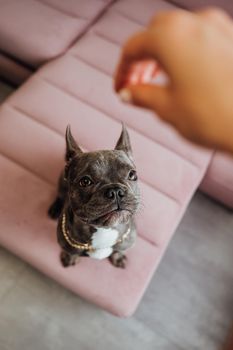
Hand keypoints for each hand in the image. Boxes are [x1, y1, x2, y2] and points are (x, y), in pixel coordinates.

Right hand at [114, 8, 232, 152]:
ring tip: (158, 80)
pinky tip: (183, 74)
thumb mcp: (167, 109)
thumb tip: (129, 93)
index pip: (132, 48)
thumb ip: (142, 96)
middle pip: (154, 33)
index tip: (120, 85)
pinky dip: (184, 52)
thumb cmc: (219, 117)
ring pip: (178, 32)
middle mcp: (195, 25)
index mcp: (171, 38)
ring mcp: (218, 29)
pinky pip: (200, 38)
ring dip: (162, 53)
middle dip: (141, 58)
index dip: (121, 70)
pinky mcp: (232, 40)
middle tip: (136, 82)